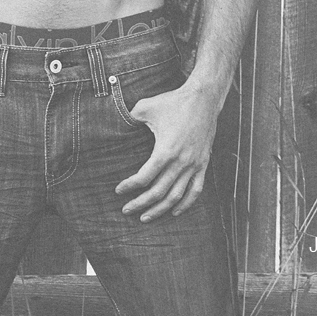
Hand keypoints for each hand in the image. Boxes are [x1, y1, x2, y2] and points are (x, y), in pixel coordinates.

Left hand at [114, 78, 220, 220]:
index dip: (129, 186)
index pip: (144, 177)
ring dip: (160, 209)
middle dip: (140, 204)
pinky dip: (185, 204)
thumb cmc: (173, 102)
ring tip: (146, 217)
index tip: (118, 190)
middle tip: (126, 210)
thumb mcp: (145, 107)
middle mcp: (181, 162)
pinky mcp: (203, 164)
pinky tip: (174, 212)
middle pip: (158, 192)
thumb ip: (129, 117)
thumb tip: (113, 122)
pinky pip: (196, 190)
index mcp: (165, 150)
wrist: (203, 98)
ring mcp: (194, 165)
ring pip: (176, 196)